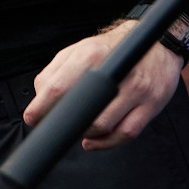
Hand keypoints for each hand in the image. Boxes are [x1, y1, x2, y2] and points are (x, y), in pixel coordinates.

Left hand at [23, 17, 182, 148]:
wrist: (156, 45)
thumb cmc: (110, 50)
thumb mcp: (77, 51)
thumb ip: (54, 73)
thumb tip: (39, 99)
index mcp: (91, 56)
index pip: (59, 87)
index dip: (42, 108)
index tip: (32, 119)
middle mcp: (115, 73)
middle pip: (84, 112)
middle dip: (66, 124)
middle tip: (58, 126)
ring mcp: (137, 90)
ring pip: (106, 126)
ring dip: (87, 135)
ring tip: (79, 132)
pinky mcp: (152, 105)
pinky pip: (128, 134)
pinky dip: (108, 143)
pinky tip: (95, 140)